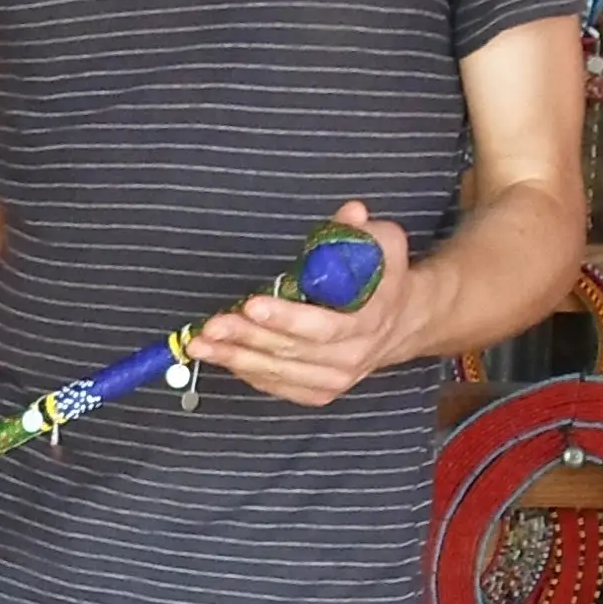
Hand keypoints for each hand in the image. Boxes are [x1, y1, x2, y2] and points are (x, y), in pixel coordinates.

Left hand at [183, 204, 414, 405]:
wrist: (401, 321)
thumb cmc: (383, 277)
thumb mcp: (382, 245)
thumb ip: (360, 232)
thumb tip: (352, 211)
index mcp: (369, 320)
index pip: (324, 326)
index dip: (286, 318)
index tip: (251, 304)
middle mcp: (353, 355)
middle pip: (293, 351)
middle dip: (247, 337)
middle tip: (211, 325)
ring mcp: (337, 379)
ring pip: (280, 372)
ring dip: (236, 357)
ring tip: (201, 343)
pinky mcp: (321, 392)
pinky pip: (278, 386)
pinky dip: (247, 371)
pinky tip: (221, 355)